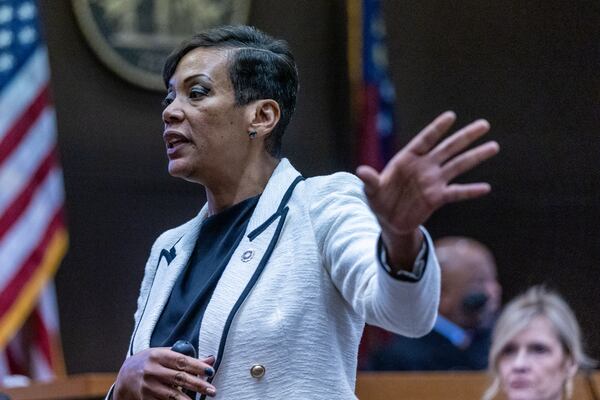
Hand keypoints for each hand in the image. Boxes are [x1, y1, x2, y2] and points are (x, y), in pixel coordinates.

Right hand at [113, 347, 215, 398]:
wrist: (124, 376)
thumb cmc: (150, 362)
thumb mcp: (165, 355)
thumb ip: (187, 358)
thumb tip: (211, 359)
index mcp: (158, 355)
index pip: (182, 360)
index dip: (197, 366)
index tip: (210, 371)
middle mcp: (152, 370)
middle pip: (179, 378)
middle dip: (198, 385)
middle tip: (212, 390)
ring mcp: (148, 386)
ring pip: (172, 394)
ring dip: (188, 399)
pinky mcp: (145, 398)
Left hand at [356, 111, 498, 269]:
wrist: (388, 220)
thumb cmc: (378, 200)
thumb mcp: (371, 191)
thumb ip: (370, 180)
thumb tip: (361, 171)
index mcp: (407, 159)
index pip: (425, 140)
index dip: (437, 128)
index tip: (452, 116)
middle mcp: (424, 167)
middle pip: (448, 148)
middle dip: (465, 137)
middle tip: (484, 124)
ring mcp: (433, 181)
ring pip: (458, 166)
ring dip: (475, 157)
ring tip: (494, 146)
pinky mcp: (438, 198)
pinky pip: (457, 192)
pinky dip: (470, 191)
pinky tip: (485, 188)